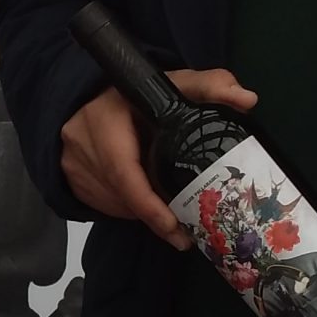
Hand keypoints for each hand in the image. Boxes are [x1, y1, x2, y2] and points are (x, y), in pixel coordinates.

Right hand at [60, 69, 257, 248]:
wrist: (90, 97)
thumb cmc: (137, 94)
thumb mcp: (173, 83)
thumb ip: (210, 86)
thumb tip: (247, 99)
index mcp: (105, 116)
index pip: (124, 171)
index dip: (149, 206)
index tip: (175, 229)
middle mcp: (81, 140)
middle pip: (120, 194)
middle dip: (153, 215)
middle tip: (183, 233)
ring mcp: (71, 162)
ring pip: (112, 203)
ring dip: (140, 213)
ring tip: (168, 218)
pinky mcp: (69, 178)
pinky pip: (101, 204)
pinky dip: (126, 208)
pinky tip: (144, 203)